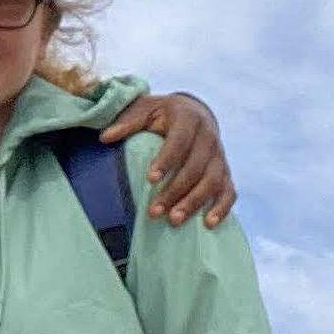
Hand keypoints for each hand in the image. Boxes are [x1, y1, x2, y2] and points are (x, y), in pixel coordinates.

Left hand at [101, 92, 235, 227]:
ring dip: (195, 203)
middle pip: (196, 167)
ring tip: (174, 221)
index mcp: (189, 118)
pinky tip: (207, 224)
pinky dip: (222, 208)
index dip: (167, 160)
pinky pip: (229, 191)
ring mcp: (220, 156)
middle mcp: (209, 137)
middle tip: (154, 212)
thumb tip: (104, 137)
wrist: (195, 112)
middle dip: (175, 191)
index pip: (180, 141)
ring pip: (213, 181)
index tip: (150, 179)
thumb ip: (127, 122)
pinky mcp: (225, 172)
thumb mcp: (144, 110)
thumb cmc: (162, 114)